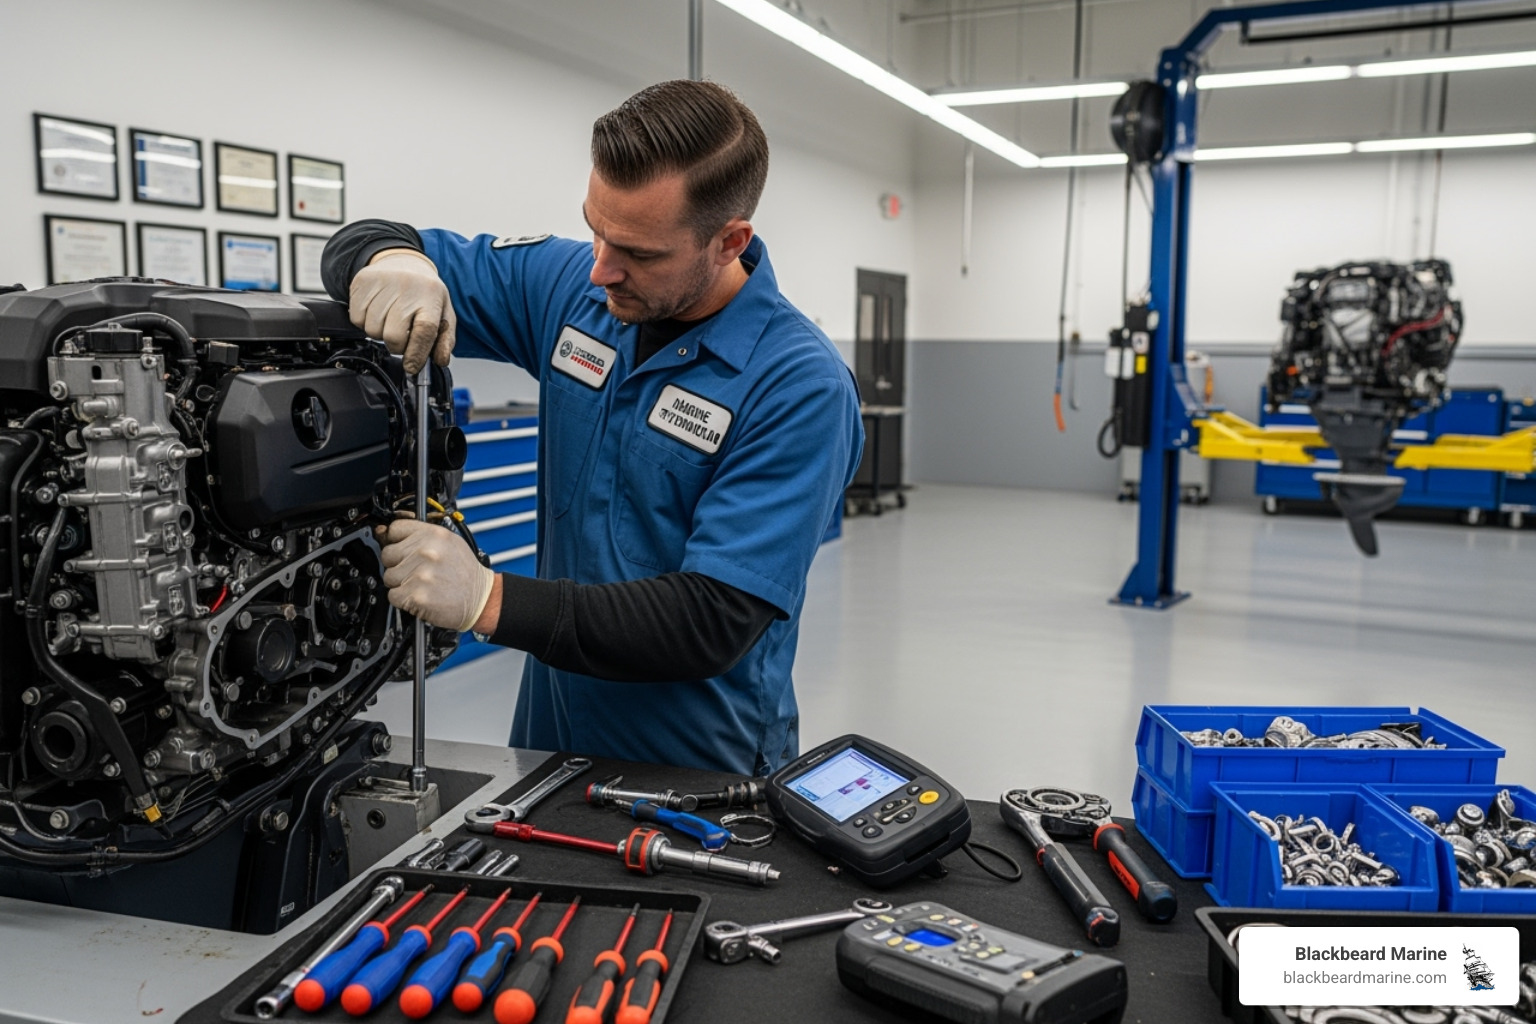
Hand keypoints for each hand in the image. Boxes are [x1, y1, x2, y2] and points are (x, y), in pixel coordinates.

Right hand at [350, 249, 455, 374]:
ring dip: (380, 333)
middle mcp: (407, 288)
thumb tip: (440, 360)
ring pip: (372, 330)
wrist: (403, 262)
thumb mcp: (443, 313)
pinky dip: (364, 322)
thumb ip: (445, 340)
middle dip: (396, 345)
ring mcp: (382, 283)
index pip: (425, 330)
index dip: (416, 353)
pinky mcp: (362, 282)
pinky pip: (356, 319)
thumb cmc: (424, 292)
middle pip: (393, 336)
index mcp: (431, 297)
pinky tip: (376, 311)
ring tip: (390, 319)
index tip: (411, 367)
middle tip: (401, 335)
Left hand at [376, 518, 493, 631]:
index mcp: (434, 534)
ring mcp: (420, 574)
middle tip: (418, 570)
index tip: (403, 548)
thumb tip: (384, 532)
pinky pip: (393, 595)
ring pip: (388, 576)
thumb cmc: (465, 573)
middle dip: (398, 564)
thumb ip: (420, 536)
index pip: (394, 529)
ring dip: (401, 583)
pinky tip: (420, 595)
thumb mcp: (449, 543)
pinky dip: (403, 599)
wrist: (480, 599)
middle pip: (387, 554)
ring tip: (422, 584)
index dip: (396, 540)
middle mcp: (426, 551)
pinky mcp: (416, 596)